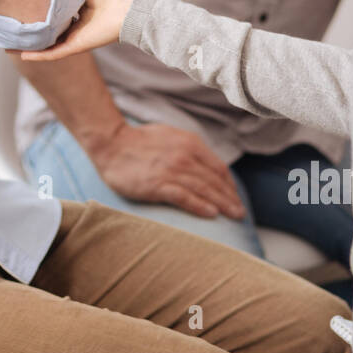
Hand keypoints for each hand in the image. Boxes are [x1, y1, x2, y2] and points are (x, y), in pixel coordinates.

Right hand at [17, 0, 139, 60]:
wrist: (134, 7)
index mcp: (83, 6)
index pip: (60, 9)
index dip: (45, 6)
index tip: (28, 1)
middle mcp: (78, 23)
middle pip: (52, 28)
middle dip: (36, 28)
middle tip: (15, 24)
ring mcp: (77, 36)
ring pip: (50, 43)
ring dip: (32, 45)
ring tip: (11, 45)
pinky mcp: (78, 45)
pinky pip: (56, 52)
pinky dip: (40, 55)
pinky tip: (22, 55)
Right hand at [92, 121, 246, 219]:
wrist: (111, 144)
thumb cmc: (139, 142)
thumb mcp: (171, 136)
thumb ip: (190, 149)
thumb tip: (205, 165)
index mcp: (190, 143)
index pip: (218, 168)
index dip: (230, 185)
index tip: (235, 197)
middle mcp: (184, 156)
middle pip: (215, 181)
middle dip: (230, 198)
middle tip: (240, 213)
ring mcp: (171, 170)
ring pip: (204, 190)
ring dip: (222, 204)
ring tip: (234, 216)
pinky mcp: (158, 184)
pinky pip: (185, 197)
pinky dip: (200, 206)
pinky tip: (212, 214)